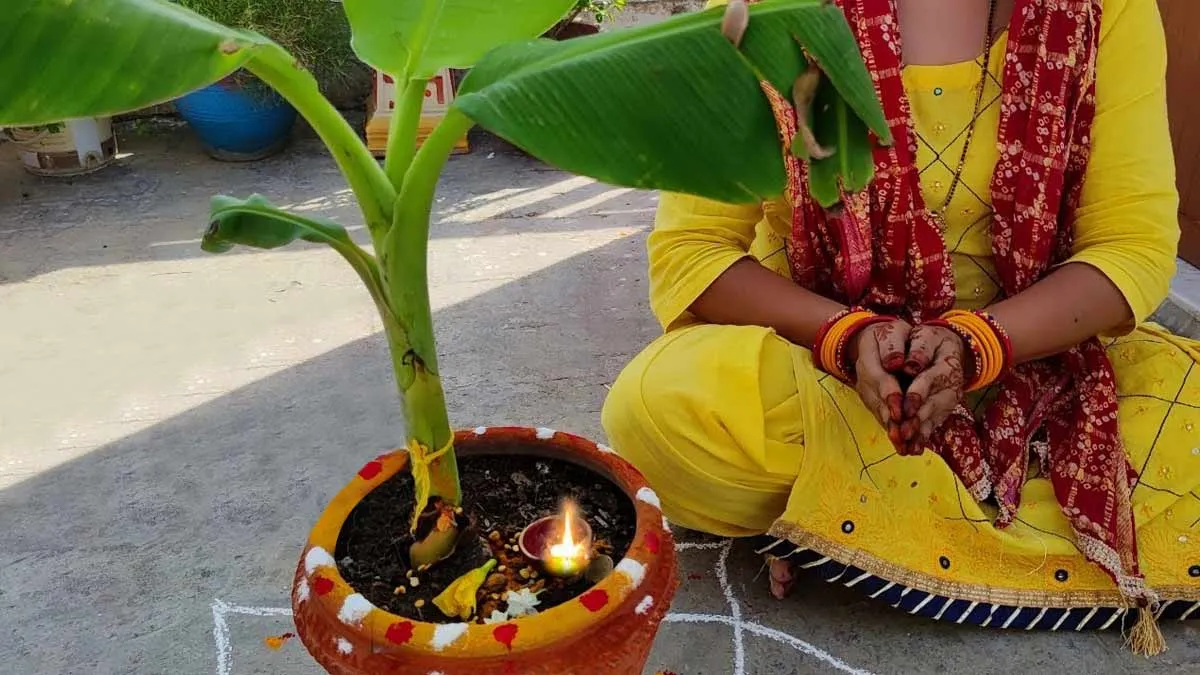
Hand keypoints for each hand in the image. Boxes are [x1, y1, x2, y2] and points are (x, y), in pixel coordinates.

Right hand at [847, 319, 911, 448]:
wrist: (870, 341)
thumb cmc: (889, 335)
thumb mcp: (893, 331)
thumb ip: (893, 345)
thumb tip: (895, 364)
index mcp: (868, 358)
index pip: (878, 378)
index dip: (889, 395)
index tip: (899, 411)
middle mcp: (863, 378)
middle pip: (876, 400)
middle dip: (890, 419)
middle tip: (903, 435)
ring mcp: (865, 391)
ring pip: (877, 411)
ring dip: (890, 429)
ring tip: (903, 446)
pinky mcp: (871, 400)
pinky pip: (879, 416)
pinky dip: (890, 430)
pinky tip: (902, 445)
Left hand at [899, 324, 967, 452]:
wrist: (949, 347)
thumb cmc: (930, 340)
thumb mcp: (925, 338)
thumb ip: (918, 351)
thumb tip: (906, 366)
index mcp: (945, 362)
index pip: (930, 379)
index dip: (918, 393)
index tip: (906, 408)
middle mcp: (951, 382)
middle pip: (934, 403)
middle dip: (918, 419)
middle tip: (904, 433)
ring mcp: (950, 397)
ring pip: (935, 416)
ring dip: (921, 432)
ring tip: (908, 446)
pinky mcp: (946, 407)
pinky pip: (936, 422)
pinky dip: (925, 435)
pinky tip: (915, 448)